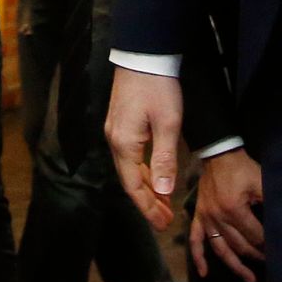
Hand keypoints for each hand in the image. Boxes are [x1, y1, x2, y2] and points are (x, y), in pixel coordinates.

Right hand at [106, 67, 182, 231]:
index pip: (134, 185)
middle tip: (166, 221)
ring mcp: (115, 131)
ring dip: (146, 188)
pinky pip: (130, 156)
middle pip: (129, 180)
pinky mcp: (121, 123)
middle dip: (147, 202)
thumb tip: (164, 192)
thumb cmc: (158, 88)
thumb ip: (164, 159)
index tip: (163, 225)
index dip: (148, 207)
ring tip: (164, 204)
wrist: (144, 55)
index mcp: (124, 143)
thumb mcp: (167, 124)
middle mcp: (114, 140)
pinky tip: (156, 177)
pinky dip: (143, 172)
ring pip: (129, 169)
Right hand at [190, 148, 264, 281]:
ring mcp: (206, 217)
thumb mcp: (261, 183)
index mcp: (234, 209)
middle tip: (270, 264)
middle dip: (256, 256)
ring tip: (249, 279)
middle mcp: (218, 217)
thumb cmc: (242, 168)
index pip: (255, 236)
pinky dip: (198, 256)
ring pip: (220, 248)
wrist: (218, 153)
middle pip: (239, 245)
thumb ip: (271, 204)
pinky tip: (204, 273)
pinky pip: (195, 239)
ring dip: (235, 266)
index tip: (279, 253)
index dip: (268, 246)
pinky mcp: (199, 215)